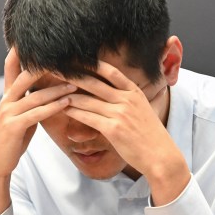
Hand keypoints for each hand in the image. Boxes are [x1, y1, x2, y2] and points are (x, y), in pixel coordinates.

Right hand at [0, 48, 75, 214]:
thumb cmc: (12, 140)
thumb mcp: (20, 117)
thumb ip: (30, 102)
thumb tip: (46, 90)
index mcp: (8, 96)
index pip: (12, 67)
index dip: (20, 51)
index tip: (32, 37)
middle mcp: (6, 100)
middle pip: (25, 75)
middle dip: (44, 64)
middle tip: (64, 54)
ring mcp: (8, 113)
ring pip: (35, 95)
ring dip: (57, 88)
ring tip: (76, 81)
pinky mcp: (13, 127)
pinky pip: (36, 113)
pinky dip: (53, 107)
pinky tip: (67, 102)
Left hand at [62, 61, 189, 204]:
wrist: (161, 156)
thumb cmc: (150, 135)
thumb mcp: (142, 109)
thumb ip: (127, 99)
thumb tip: (109, 93)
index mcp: (134, 92)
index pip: (110, 71)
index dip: (91, 64)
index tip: (75, 59)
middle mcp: (127, 99)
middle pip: (94, 82)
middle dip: (72, 75)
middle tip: (55, 69)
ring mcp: (120, 113)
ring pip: (87, 100)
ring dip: (68, 95)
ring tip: (54, 90)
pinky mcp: (113, 129)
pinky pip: (88, 117)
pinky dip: (73, 112)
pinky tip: (63, 108)